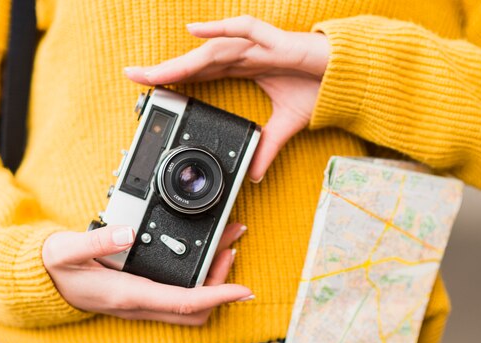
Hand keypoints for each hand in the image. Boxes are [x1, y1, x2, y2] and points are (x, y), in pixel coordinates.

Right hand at [42, 223, 251, 325]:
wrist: (44, 283)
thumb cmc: (55, 267)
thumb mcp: (66, 249)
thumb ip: (95, 241)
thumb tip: (127, 232)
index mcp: (128, 294)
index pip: (184, 302)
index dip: (217, 295)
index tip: (242, 288)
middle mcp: (139, 304)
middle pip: (195, 308)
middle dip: (221, 283)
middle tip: (232, 248)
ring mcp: (142, 303)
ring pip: (189, 304)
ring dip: (212, 281)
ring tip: (224, 245)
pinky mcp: (142, 297)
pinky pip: (178, 298)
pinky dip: (198, 281)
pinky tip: (200, 256)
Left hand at [124, 15, 329, 181]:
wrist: (348, 76)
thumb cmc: (319, 89)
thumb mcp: (286, 125)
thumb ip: (268, 145)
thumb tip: (255, 174)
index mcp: (245, 69)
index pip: (202, 73)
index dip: (177, 80)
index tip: (150, 91)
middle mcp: (245, 55)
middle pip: (197, 62)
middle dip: (165, 71)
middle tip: (133, 77)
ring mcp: (258, 46)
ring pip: (211, 51)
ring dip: (182, 60)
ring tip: (152, 71)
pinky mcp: (276, 42)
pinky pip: (245, 30)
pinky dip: (220, 30)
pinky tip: (194, 32)